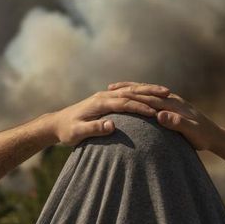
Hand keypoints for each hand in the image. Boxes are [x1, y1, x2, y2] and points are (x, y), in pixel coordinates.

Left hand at [52, 84, 170, 145]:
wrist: (56, 124)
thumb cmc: (67, 131)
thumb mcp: (77, 133)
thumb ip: (94, 129)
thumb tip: (112, 125)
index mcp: (99, 103)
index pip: (124, 103)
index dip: (140, 107)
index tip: (156, 112)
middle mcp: (103, 96)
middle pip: (131, 92)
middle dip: (150, 93)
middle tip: (168, 95)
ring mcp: (104, 96)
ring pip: (130, 90)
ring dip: (147, 90)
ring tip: (166, 92)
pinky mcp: (105, 98)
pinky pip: (126, 92)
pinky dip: (139, 92)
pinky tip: (149, 94)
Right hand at [107, 82, 222, 150]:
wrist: (216, 136)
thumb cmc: (204, 136)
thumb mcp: (192, 132)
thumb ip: (177, 123)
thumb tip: (160, 115)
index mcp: (173, 104)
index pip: (150, 97)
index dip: (132, 95)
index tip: (115, 94)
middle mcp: (171, 99)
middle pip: (146, 91)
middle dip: (128, 88)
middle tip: (108, 88)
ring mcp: (171, 102)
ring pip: (147, 92)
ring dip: (131, 89)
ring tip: (113, 89)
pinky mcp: (170, 107)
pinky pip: (151, 98)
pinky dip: (139, 96)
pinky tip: (131, 99)